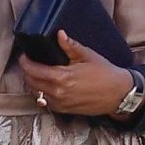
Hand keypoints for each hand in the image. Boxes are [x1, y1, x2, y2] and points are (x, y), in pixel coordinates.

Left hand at [16, 31, 134, 117]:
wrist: (119, 94)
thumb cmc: (105, 74)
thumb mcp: (88, 56)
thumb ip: (70, 46)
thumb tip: (59, 34)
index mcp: (62, 77)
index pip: (33, 70)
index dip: (25, 62)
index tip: (25, 56)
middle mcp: (58, 92)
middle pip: (31, 82)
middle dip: (27, 72)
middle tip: (30, 63)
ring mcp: (60, 103)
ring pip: (36, 93)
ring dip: (34, 83)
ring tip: (38, 74)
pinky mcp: (64, 110)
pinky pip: (45, 102)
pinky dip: (42, 93)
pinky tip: (48, 86)